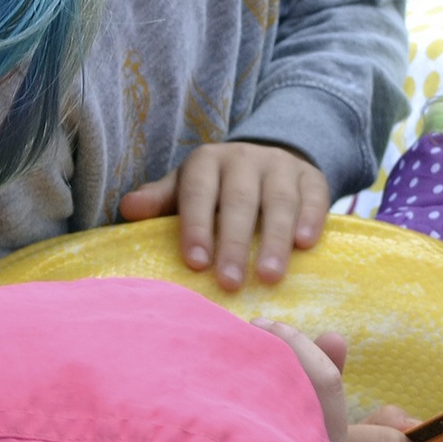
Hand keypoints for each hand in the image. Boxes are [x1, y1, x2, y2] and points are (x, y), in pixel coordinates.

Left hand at [120, 141, 328, 289]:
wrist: (268, 161)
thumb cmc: (217, 188)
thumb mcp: (186, 188)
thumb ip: (161, 200)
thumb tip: (129, 209)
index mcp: (206, 161)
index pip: (198, 192)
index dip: (197, 226)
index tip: (196, 263)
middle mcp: (243, 158)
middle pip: (239, 200)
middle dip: (235, 242)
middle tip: (231, 282)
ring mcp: (280, 165)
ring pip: (279, 201)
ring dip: (275, 239)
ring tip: (269, 276)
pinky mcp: (311, 176)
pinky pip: (314, 196)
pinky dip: (311, 218)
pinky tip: (305, 245)